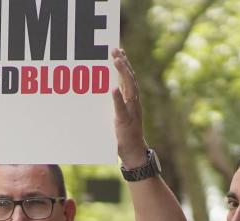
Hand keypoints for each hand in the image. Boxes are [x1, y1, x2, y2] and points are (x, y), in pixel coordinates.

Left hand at [110, 48, 148, 167]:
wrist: (133, 151)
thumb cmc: (123, 133)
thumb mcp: (119, 114)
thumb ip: (114, 103)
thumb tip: (105, 90)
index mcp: (131, 99)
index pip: (128, 77)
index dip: (124, 63)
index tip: (118, 50)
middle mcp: (134, 102)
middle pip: (129, 78)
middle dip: (123, 63)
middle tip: (115, 50)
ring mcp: (131, 110)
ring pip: (129, 88)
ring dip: (123, 73)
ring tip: (116, 61)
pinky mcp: (125, 121)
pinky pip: (121, 108)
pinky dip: (118, 98)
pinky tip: (113, 88)